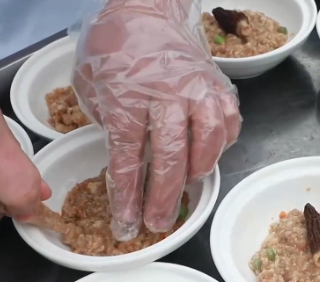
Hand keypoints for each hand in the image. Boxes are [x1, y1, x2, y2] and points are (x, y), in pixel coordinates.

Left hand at [72, 0, 240, 240]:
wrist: (146, 8)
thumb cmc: (113, 48)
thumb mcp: (90, 83)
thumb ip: (105, 121)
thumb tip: (121, 162)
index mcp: (127, 95)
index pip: (128, 157)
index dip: (128, 196)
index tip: (127, 223)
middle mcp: (166, 93)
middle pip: (169, 157)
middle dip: (163, 198)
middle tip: (158, 222)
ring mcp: (196, 88)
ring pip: (207, 140)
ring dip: (198, 171)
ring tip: (188, 188)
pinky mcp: (217, 84)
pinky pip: (229, 122)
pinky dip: (222, 144)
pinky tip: (209, 157)